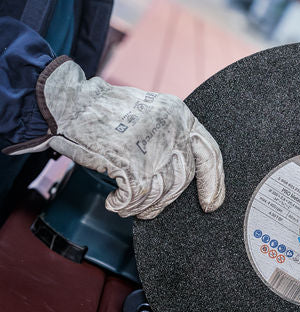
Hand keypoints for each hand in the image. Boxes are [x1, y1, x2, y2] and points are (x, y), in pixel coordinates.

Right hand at [5, 57, 224, 218]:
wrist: (74, 102)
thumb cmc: (109, 112)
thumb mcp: (153, 114)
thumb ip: (171, 138)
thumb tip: (182, 177)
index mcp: (181, 115)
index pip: (210, 154)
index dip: (214, 183)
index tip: (211, 204)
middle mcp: (172, 128)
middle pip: (183, 178)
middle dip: (167, 200)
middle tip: (151, 209)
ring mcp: (151, 144)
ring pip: (160, 190)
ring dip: (144, 205)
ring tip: (131, 206)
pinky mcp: (128, 159)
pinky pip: (136, 195)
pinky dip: (124, 204)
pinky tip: (116, 202)